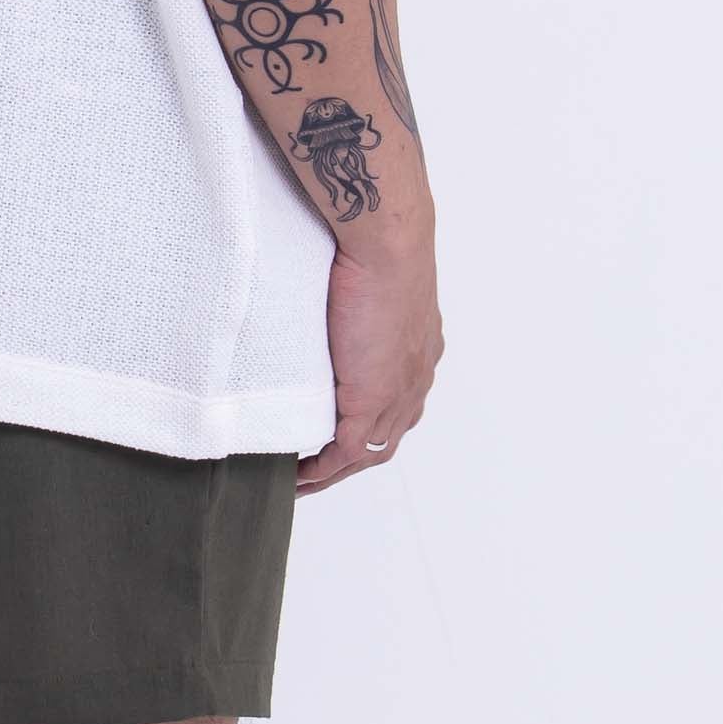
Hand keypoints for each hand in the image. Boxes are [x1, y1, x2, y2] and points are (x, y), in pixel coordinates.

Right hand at [296, 215, 440, 493]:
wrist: (388, 245)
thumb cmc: (379, 245)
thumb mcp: (371, 282)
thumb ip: (359, 301)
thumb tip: (334, 293)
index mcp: (421, 352)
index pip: (397, 404)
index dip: (369, 423)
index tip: (339, 432)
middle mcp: (416, 378)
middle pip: (385, 436)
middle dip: (351, 458)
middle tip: (318, 469)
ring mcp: (397, 393)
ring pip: (368, 450)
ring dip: (335, 470)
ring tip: (303, 479)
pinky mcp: (372, 400)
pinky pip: (348, 452)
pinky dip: (324, 469)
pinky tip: (301, 475)